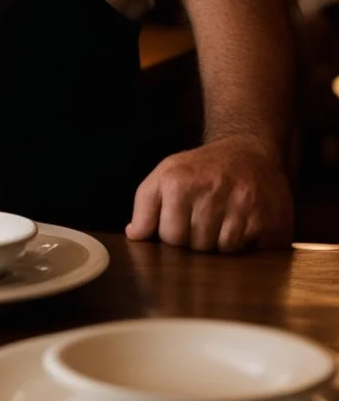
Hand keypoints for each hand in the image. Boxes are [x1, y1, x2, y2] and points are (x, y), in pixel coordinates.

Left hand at [125, 139, 293, 252]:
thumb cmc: (202, 168)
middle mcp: (210, 189)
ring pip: (221, 251)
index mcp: (178, 181)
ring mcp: (241, 203)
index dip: (176, 233)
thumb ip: (144, 205)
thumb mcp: (166, 174)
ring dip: (221, 243)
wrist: (248, 150)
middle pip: (195, 246)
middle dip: (198, 239)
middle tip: (208, 216)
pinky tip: (244, 223)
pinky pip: (246, 250)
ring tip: (225, 219)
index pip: (169, 236)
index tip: (184, 218)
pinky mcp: (266, 217)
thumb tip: (134, 235)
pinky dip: (244, 243)